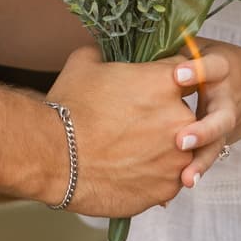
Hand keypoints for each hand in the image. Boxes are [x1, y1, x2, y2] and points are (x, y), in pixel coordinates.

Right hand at [46, 46, 206, 216]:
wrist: (55, 157)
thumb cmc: (70, 108)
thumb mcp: (84, 63)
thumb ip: (106, 53)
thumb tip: (106, 52)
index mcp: (166, 82)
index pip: (185, 72)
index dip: (166, 79)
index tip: (152, 88)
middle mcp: (180, 118)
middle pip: (184, 113)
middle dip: (164, 117)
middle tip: (134, 124)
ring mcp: (177, 156)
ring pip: (180, 149)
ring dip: (162, 148)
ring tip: (130, 151)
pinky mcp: (168, 187)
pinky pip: (169, 178)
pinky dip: (153, 175)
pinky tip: (128, 170)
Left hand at [179, 42, 240, 180]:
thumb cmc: (214, 63)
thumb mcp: (201, 47)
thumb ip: (178, 47)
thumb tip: (141, 39)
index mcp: (222, 69)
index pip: (213, 68)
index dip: (197, 71)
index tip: (176, 77)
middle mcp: (227, 99)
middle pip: (221, 117)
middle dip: (203, 130)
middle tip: (182, 140)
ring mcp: (226, 124)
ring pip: (217, 144)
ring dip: (202, 161)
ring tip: (186, 177)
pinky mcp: (221, 142)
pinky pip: (210, 158)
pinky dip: (198, 171)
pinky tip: (183, 183)